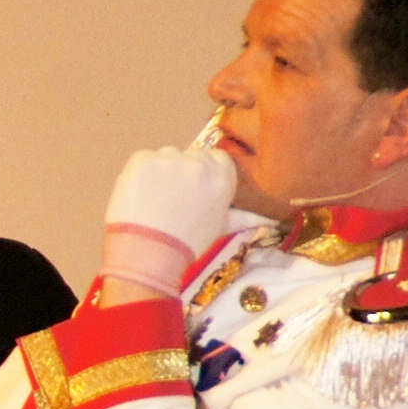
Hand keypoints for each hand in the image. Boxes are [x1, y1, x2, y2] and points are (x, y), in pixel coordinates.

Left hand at [99, 144, 239, 297]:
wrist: (149, 252)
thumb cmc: (187, 242)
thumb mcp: (221, 227)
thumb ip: (245, 217)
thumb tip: (269, 217)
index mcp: (223, 175)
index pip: (217, 159)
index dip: (203, 174)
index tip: (194, 191)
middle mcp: (199, 162)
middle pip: (190, 156)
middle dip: (182, 173)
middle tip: (172, 199)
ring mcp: (169, 158)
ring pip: (165, 157)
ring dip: (160, 172)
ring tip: (154, 201)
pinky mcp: (142, 159)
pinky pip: (142, 160)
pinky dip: (139, 175)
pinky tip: (139, 196)